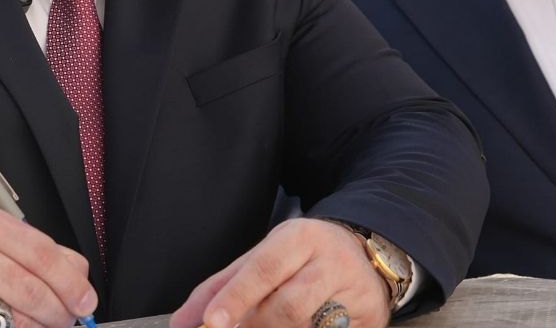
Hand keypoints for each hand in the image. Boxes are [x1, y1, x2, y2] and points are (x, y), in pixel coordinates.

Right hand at [0, 205, 97, 327]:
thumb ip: (43, 253)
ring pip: (14, 319)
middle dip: (59, 312)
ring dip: (39, 327)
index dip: (71, 283)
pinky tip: (15, 327)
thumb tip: (79, 281)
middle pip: (31, 290)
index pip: (42, 254)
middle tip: (69, 318)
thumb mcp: (0, 238)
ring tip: (45, 323)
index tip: (86, 301)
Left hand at [169, 218, 389, 327]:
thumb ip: (221, 287)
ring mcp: (357, 292)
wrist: (366, 251)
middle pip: (287, 306)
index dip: (236, 298)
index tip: (212, 322)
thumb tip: (182, 322)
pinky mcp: (373, 320)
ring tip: (271, 323)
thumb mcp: (263, 257)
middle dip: (255, 325)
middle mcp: (331, 261)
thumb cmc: (301, 257)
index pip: (263, 269)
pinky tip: (306, 324)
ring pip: (308, 326)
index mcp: (299, 237)